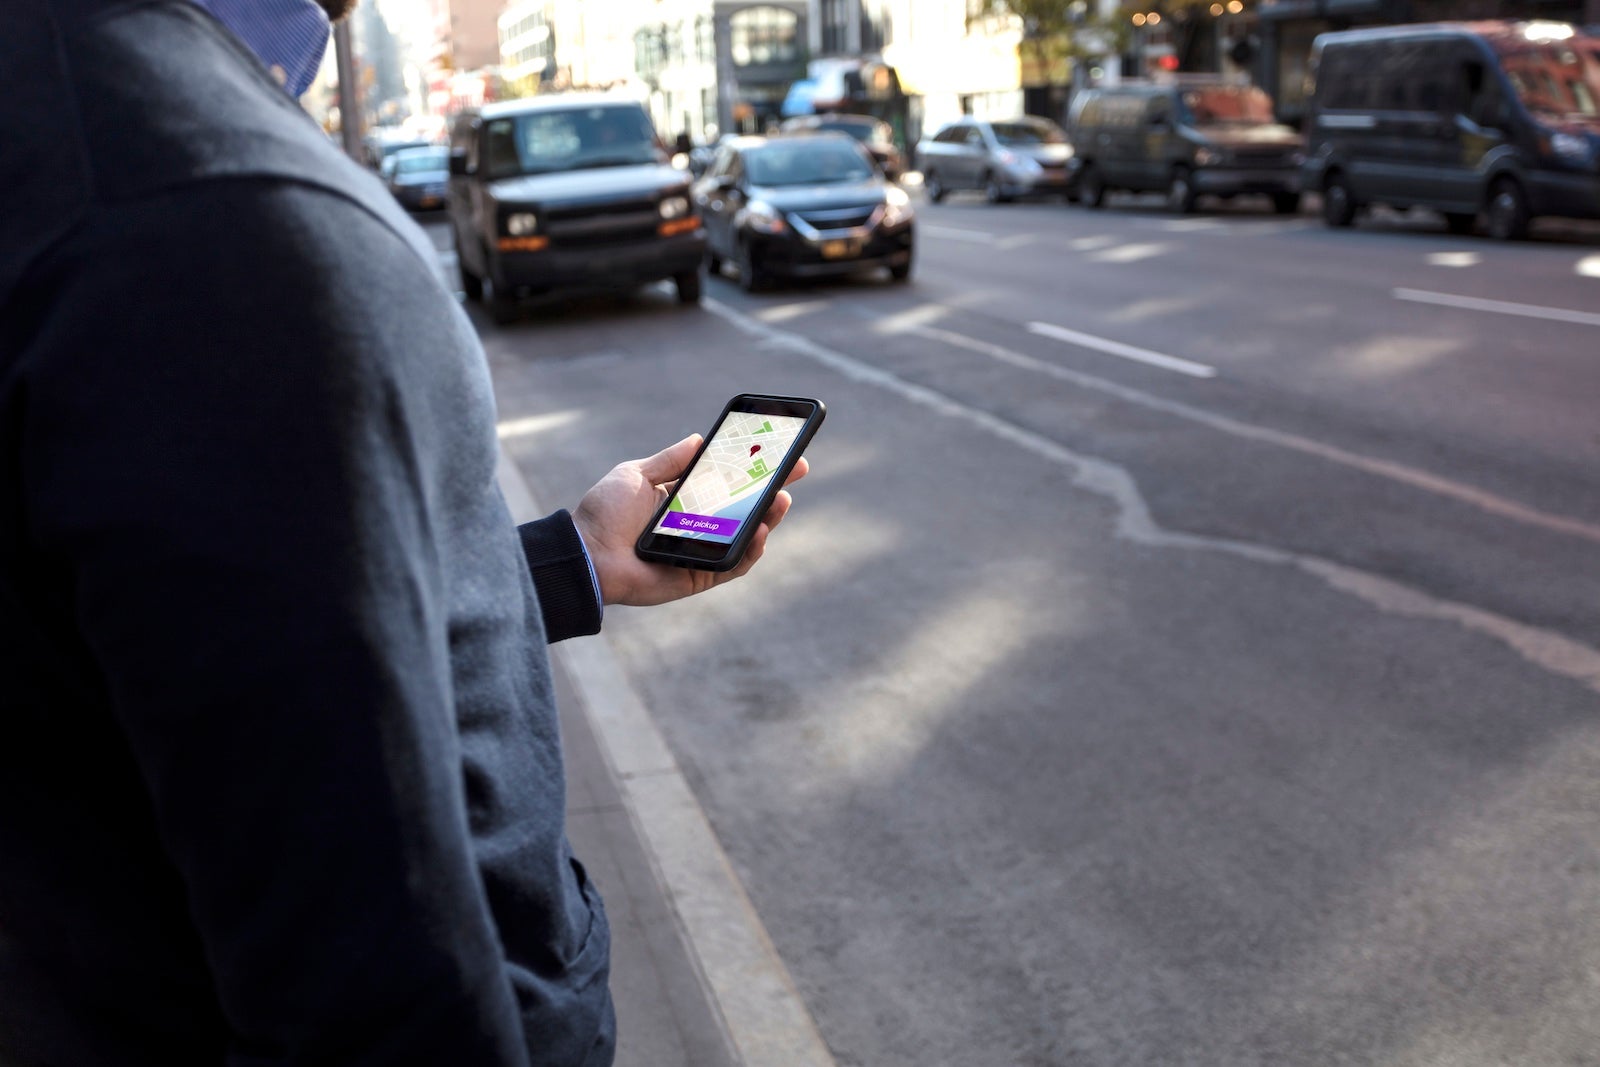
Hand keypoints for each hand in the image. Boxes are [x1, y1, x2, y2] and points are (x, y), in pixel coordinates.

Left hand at [573, 435, 808, 607]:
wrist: (585, 553)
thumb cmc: (604, 513)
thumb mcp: (636, 474)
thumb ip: (669, 460)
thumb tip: (699, 438)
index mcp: (683, 499)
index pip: (727, 482)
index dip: (753, 468)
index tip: (777, 450)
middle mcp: (697, 525)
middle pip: (745, 507)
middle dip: (773, 489)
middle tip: (796, 470)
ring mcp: (701, 551)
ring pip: (746, 536)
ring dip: (768, 518)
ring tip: (780, 500)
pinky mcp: (699, 575)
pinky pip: (733, 565)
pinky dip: (750, 550)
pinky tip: (760, 532)